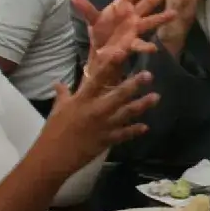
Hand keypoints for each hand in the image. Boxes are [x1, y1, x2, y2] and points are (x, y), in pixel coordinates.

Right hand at [41, 51, 159, 172]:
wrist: (53, 158)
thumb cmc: (53, 131)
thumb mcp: (57, 110)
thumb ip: (62, 95)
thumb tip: (58, 83)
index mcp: (82, 100)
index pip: (97, 79)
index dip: (110, 65)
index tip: (121, 53)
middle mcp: (96, 111)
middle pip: (118, 95)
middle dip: (134, 84)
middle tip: (149, 75)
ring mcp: (103, 126)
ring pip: (127, 113)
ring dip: (142, 105)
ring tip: (156, 97)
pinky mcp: (107, 140)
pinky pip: (124, 134)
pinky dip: (135, 130)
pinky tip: (145, 127)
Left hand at [71, 0, 177, 74]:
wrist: (101, 52)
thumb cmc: (101, 32)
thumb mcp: (93, 19)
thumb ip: (86, 9)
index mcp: (122, 6)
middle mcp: (132, 15)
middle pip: (148, 1)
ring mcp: (135, 28)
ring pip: (151, 20)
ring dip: (161, 17)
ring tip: (174, 14)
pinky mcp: (132, 43)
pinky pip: (140, 44)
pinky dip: (146, 46)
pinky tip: (153, 49)